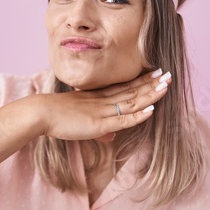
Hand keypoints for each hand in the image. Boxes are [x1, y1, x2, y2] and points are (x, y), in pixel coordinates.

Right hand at [34, 69, 170, 141]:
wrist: (40, 113)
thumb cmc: (55, 116)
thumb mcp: (80, 121)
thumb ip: (99, 129)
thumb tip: (111, 136)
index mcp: (98, 97)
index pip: (124, 87)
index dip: (142, 81)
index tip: (155, 73)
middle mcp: (103, 101)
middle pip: (132, 91)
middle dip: (152, 84)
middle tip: (169, 74)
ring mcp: (102, 111)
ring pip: (131, 102)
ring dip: (150, 95)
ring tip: (166, 87)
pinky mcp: (99, 123)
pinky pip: (123, 120)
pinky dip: (138, 116)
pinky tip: (151, 110)